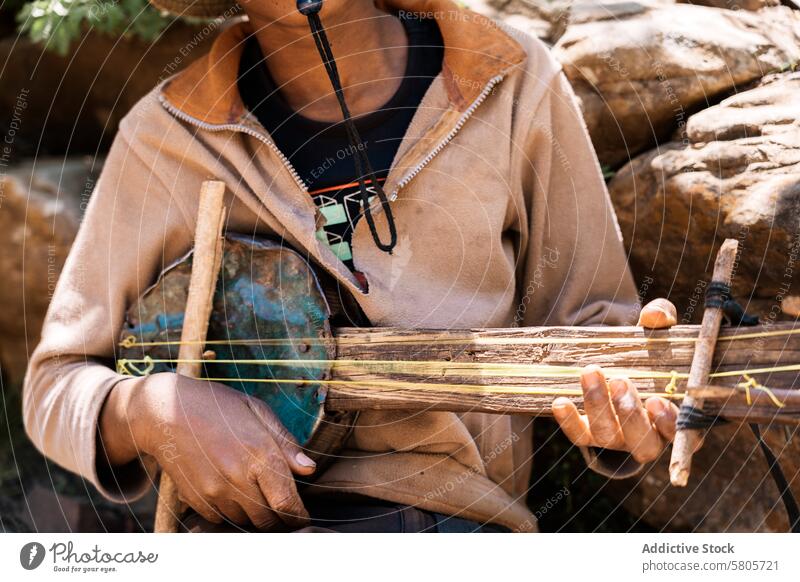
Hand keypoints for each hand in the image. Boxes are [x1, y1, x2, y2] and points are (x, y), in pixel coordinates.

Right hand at [103, 373, 315, 528]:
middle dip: (279, 518)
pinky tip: (230, 490)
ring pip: (245, 521)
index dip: (298, 516)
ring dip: (255, 514)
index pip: (287, 503)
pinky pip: (221, 519)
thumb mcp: (257, 411)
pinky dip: (231, 512)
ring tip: (253, 491)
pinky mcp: (196, 499)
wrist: (166, 411)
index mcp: (260, 454)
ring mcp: (214, 492)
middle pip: (268, 520)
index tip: (302, 516)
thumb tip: (309, 469)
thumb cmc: (217, 406)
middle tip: (281, 506)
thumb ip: (286, 442)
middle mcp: (238, 478)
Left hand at [551, 298, 679, 462]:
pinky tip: (561, 402)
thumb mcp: (656, 332)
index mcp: (675, 418)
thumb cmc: (645, 351)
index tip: (656, 401)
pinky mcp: (590, 435)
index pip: (680, 433)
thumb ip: (662, 319)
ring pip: (608, 436)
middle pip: (643, 442)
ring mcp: (619, 439)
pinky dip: (569, 421)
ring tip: (591, 373)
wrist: (614, 359)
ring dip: (598, 406)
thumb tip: (654, 315)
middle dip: (630, 414)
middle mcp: (649, 437)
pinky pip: (579, 436)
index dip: (669, 423)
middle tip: (620, 381)